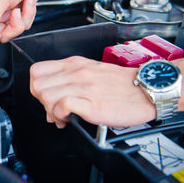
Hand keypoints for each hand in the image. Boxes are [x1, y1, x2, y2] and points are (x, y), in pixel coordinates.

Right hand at [0, 0, 41, 48]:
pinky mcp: (16, 17)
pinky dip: (28, 14)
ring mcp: (5, 17)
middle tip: (15, 13)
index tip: (0, 33)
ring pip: (13, 32)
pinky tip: (26, 2)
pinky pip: (23, 25)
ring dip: (22, 18)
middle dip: (12, 26)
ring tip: (21, 3)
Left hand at [30, 56, 155, 127]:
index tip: (45, 97)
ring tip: (62, 116)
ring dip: (50, 110)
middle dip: (40, 101)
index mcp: (74, 64)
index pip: (37, 70)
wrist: (147, 88)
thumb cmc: (122, 83)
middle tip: (53, 109)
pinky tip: (69, 119)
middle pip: (37, 85)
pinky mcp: (92, 104)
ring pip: (46, 95)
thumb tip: (50, 103)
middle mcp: (76, 72)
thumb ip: (69, 83)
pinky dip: (61, 116)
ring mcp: (84, 87)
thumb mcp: (91, 71)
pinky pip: (62, 106)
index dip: (36, 86)